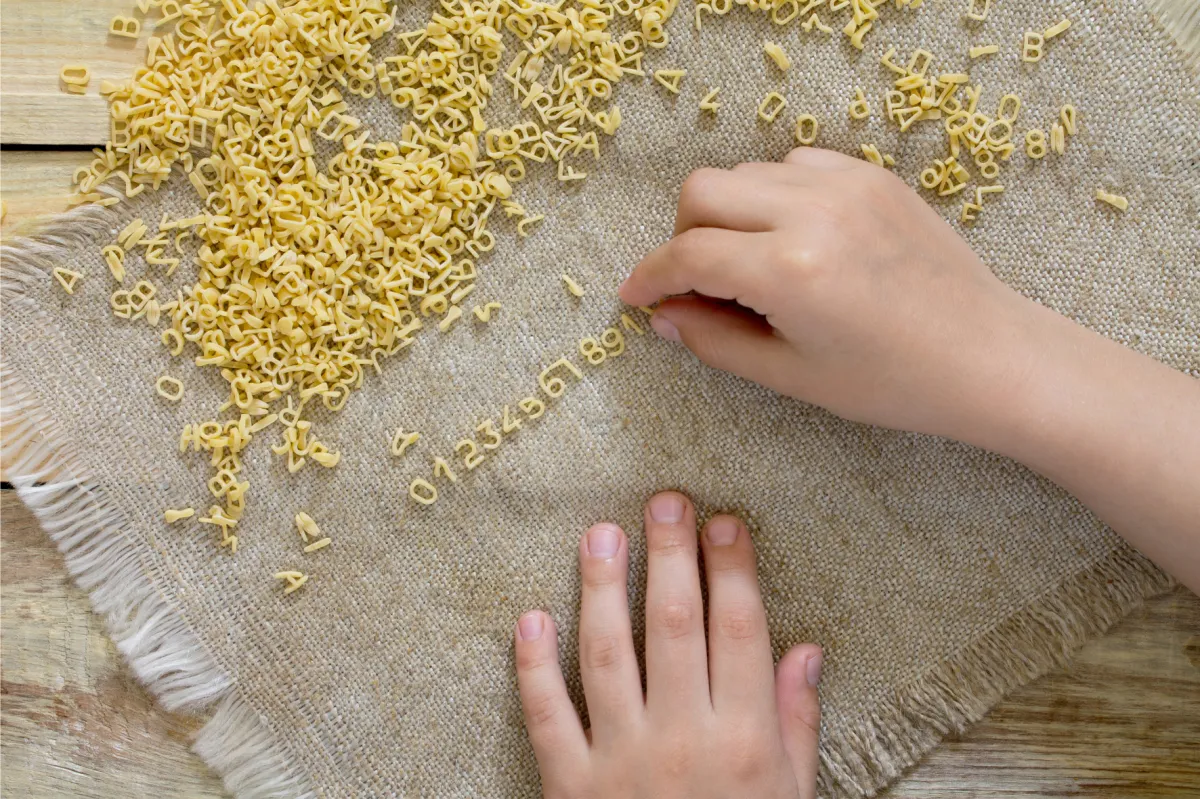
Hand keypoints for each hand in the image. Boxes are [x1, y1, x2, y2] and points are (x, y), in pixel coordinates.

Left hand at [514, 491, 822, 798]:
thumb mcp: (792, 798)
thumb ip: (795, 724)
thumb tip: (806, 650)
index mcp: (744, 741)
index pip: (739, 630)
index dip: (732, 568)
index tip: (724, 521)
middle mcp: (682, 739)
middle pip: (675, 625)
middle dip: (671, 554)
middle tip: (664, 499)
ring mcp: (620, 761)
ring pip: (608, 654)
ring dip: (602, 588)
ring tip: (601, 533)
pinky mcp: (569, 786)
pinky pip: (545, 716)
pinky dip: (532, 667)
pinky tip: (529, 618)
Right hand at [618, 147, 1032, 441]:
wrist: (990, 356)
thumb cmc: (895, 382)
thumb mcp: (793, 375)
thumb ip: (716, 341)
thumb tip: (665, 316)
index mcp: (791, 269)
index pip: (688, 253)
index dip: (650, 276)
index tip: (636, 297)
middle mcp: (814, 211)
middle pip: (703, 191)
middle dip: (683, 236)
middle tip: (697, 282)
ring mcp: (847, 185)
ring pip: (746, 172)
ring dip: (728, 214)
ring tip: (749, 265)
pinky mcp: (872, 176)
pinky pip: (795, 164)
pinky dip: (774, 195)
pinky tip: (791, 239)